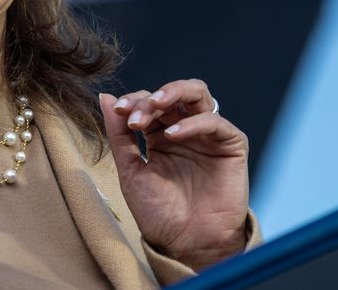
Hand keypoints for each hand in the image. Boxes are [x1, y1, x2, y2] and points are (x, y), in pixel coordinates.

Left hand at [100, 79, 249, 269]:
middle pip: (172, 94)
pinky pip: (216, 122)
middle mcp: (185, 130)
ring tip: (155, 105)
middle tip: (134, 114)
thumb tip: (105, 97)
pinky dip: (193, 122)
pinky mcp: (231, 146)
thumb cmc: (160, 214)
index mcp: (160, 135)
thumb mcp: (132, 172)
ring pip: (198, 94)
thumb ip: (119, 135)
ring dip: (174, 92)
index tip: (118, 111)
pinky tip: (173, 135)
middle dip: (150, 98)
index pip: (149, 103)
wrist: (187, 245)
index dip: (133, 101)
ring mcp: (208, 136)